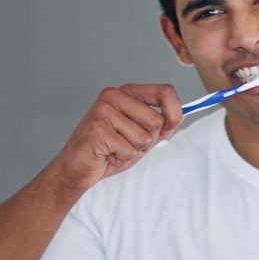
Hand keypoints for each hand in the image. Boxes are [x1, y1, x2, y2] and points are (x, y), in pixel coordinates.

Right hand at [52, 83, 182, 193]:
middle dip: (147, 141)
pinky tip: (107, 155)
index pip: (164, 91)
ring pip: (144, 138)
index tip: (170, 128)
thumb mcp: (140, 135)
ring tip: (115, 149)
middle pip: (156, 121)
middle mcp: (114, 95)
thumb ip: (160, 125)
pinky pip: (129, 150)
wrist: (77, 167)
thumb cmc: (109, 150)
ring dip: (133, 152)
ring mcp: (104, 111)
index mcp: (126, 92)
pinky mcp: (98, 129)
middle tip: (126, 143)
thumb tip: (181, 116)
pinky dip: (121, 159)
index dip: (175, 112)